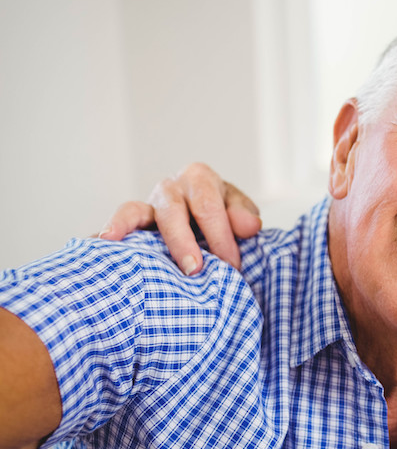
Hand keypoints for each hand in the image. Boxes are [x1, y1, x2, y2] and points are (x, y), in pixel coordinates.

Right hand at [99, 163, 261, 273]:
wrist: (206, 220)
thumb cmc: (224, 216)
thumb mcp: (239, 211)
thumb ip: (243, 216)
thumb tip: (250, 226)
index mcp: (199, 179)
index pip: (208, 207)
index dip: (220, 236)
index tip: (231, 264)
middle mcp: (169, 187)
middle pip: (172, 209)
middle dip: (182, 240)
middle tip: (193, 269)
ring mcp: (146, 205)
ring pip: (133, 209)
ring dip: (126, 226)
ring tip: (111, 238)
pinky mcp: (130, 225)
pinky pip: (114, 226)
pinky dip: (103, 233)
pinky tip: (93, 244)